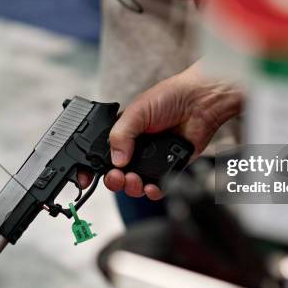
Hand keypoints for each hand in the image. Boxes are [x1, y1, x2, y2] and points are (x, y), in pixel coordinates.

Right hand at [104, 63, 242, 199]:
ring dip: (131, 187)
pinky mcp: (169, 167)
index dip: (94, 167)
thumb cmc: (170, 97)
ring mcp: (152, 159)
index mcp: (123, 133)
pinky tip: (151, 185)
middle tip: (117, 177)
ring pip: (135, 184)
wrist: (200, 101)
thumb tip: (115, 160)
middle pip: (117, 174)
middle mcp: (136, 148)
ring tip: (135, 180)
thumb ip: (121, 135)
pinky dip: (153, 191)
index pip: (103, 155)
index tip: (87, 176)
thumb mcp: (136, 111)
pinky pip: (157, 187)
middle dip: (114, 180)